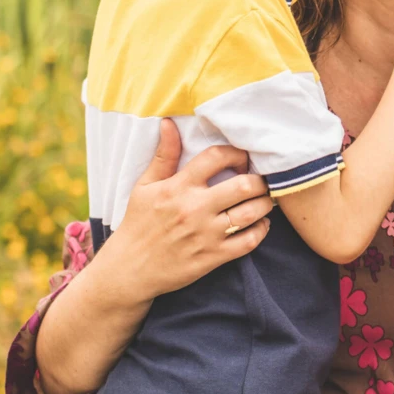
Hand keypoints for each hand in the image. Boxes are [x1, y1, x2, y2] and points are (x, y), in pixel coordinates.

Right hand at [101, 119, 273, 302]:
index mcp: (178, 186)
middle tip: (262, 180)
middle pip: (244, 185)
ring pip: (251, 213)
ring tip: (264, 200)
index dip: (236, 153)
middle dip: (260, 180)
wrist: (129, 270)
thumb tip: (169, 123)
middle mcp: (195, 208)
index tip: (242, 158)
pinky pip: (249, 242)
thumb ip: (164, 155)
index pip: (217, 157)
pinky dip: (261, 231)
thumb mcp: (144, 186)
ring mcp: (206, 234)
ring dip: (265, 204)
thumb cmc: (137, 224)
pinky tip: (260, 224)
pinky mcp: (212, 257)